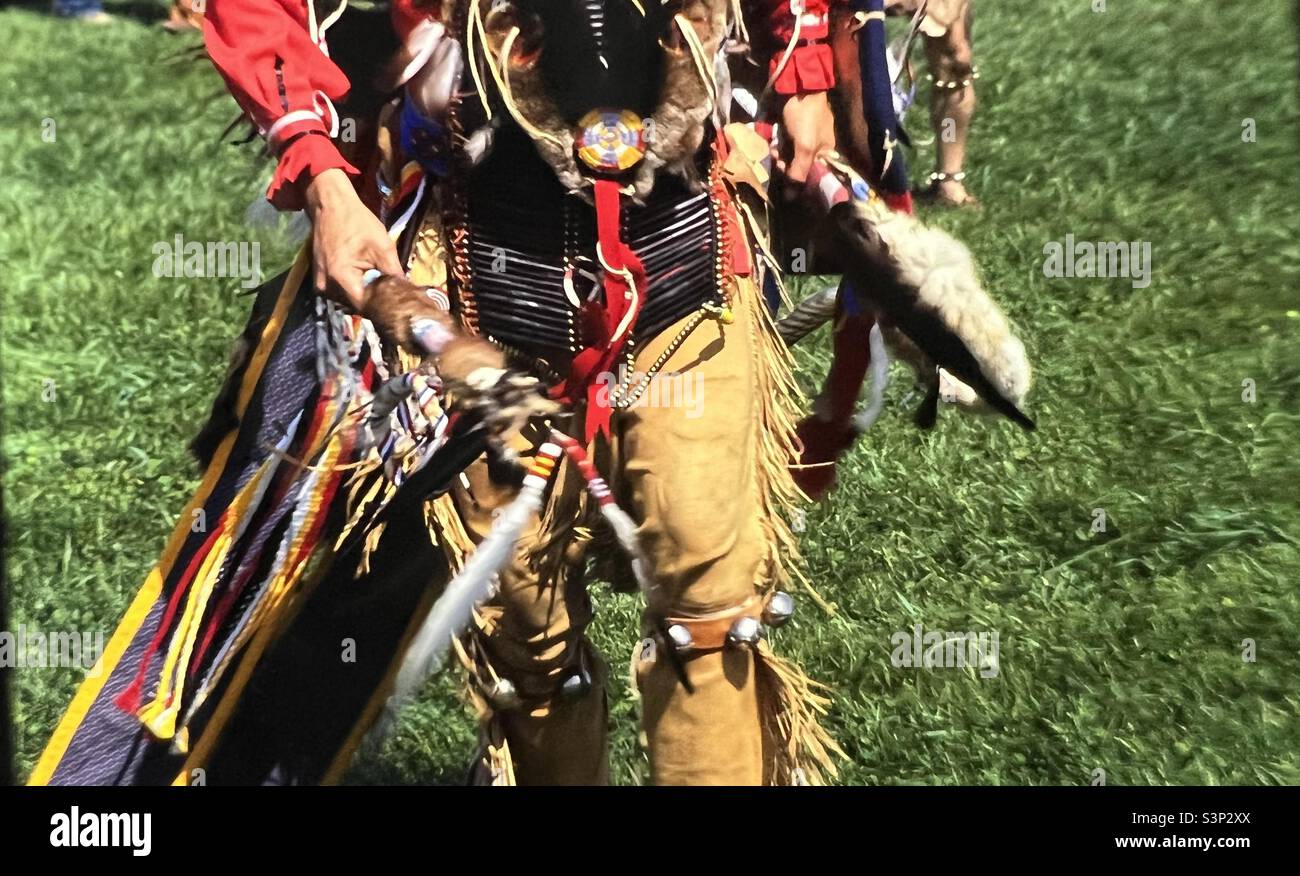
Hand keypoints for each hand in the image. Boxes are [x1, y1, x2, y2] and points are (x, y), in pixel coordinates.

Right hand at [304, 168, 403, 310]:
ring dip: (363, 292)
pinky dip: (354, 285)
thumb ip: (393, 273)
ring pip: (348, 298)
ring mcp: (320, 282)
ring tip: (378, 280)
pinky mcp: (320, 276)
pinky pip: (340, 289)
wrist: (330, 204)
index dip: (381, 305)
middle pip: (355, 304)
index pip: (364, 306)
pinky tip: (365, 275)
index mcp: (340, 277)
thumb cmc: (356, 221)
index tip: (395, 300)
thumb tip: (404, 292)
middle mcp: (325, 285)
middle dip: (373, 299)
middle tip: (390, 289)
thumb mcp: (382, 246)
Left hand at [779, 91, 836, 183]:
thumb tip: (791, 197)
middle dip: (786, 165)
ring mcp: (803, 136)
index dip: (799, 178)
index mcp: (826, 151)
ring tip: (774, 150)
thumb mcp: (805, 147)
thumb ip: (799, 171)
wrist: (798, 87)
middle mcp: (816, 146)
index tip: (787, 178)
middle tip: (778, 160)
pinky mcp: (792, 128)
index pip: (813, 174)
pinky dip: (778, 145)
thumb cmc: (806, 118)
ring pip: (789, 155)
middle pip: (799, 165)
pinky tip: (772, 143)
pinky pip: (784, 143)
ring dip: (780, 155)